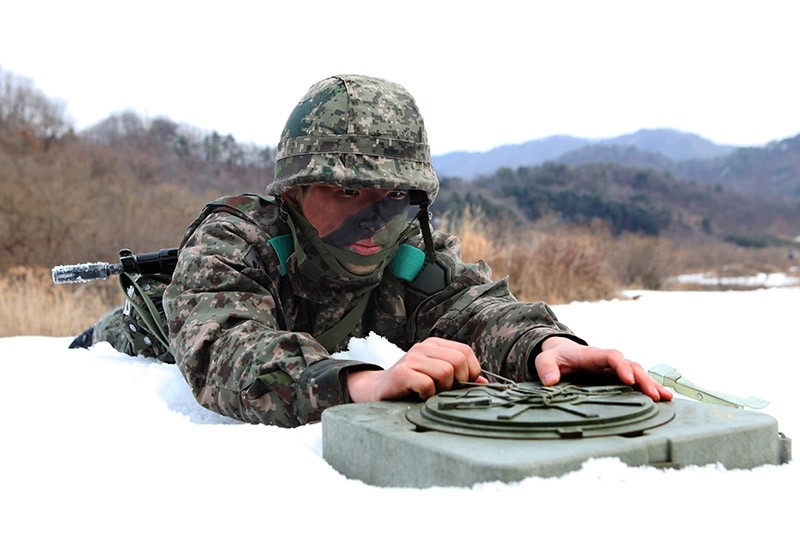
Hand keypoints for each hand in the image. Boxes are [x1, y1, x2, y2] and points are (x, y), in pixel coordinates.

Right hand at [347, 337, 487, 402]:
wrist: (378, 390)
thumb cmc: (411, 385)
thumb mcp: (437, 377)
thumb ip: (459, 377)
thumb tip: (483, 382)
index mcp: (435, 345)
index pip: (465, 352)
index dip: (471, 371)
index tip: (462, 385)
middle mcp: (424, 347)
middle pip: (458, 361)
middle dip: (458, 381)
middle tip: (446, 391)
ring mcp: (412, 358)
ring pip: (445, 372)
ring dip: (442, 389)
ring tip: (431, 393)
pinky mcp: (401, 373)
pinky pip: (427, 384)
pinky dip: (428, 395)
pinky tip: (419, 396)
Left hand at [534, 336, 672, 401]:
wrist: (561, 354)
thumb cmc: (554, 357)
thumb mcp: (545, 360)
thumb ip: (546, 369)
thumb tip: (550, 382)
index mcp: (592, 355)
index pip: (611, 356)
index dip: (620, 366)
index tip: (628, 380)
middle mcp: (608, 361)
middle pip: (630, 366)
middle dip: (643, 380)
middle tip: (655, 396)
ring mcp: (614, 369)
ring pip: (637, 374)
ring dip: (651, 385)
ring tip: (666, 398)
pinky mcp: (617, 378)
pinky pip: (636, 381)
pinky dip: (649, 388)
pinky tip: (663, 398)